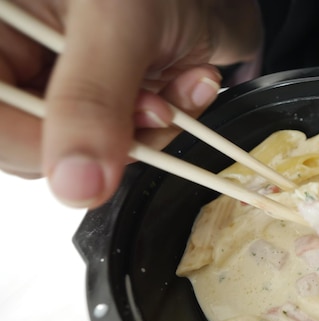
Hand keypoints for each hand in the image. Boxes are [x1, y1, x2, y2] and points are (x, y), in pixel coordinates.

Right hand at [0, 0, 261, 207]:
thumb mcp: (117, 23)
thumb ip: (91, 99)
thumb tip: (76, 187)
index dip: (37, 147)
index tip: (99, 159)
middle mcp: (18, 59)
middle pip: (33, 143)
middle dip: (112, 136)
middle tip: (158, 107)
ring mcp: (57, 85)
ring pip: (85, 154)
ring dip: (149, 131)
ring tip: (182, 85)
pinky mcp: (98, 104)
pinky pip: (121, 143)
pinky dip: (165, 125)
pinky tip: (188, 85)